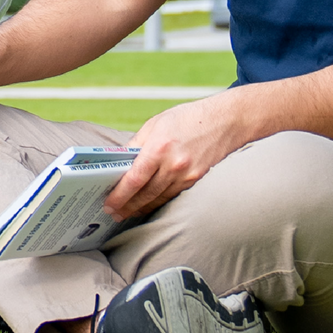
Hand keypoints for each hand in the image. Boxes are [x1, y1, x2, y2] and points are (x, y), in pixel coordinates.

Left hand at [103, 93, 258, 218]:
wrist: (225, 121)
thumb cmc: (186, 118)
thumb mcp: (155, 124)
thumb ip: (136, 144)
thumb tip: (118, 161)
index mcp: (159, 148)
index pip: (134, 179)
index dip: (120, 195)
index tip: (108, 204)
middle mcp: (174, 164)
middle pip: (145, 194)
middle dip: (127, 206)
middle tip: (113, 214)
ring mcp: (187, 175)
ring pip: (158, 198)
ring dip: (141, 208)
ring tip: (126, 213)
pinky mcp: (196, 180)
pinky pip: (172, 195)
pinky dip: (157, 202)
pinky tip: (147, 205)